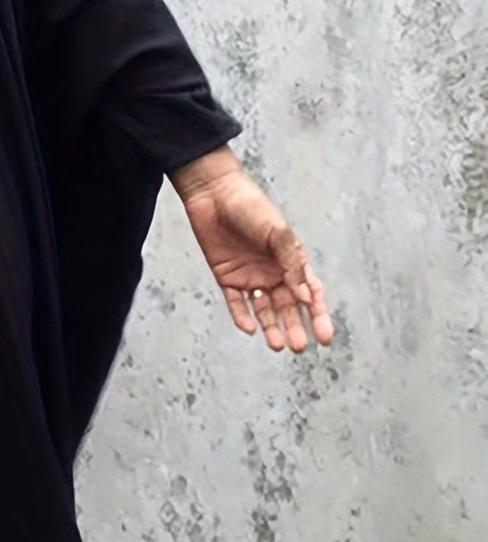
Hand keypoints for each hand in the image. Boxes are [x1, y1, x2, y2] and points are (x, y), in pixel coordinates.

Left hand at [169, 148, 334, 351]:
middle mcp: (273, 272)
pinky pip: (237, 303)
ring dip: (272, 327)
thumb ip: (291, 265)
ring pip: (264, 310)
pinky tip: (250, 329)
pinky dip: (243, 316)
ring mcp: (250, 276)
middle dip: (295, 327)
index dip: (319, 315)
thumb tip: (305, 297)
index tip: (326, 337)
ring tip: (278, 345)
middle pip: (288, 307)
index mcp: (292, 260)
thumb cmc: (252, 207)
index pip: (310, 293)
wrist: (215, 194)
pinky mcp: (227, 278)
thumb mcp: (277, 233)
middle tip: (299, 347)